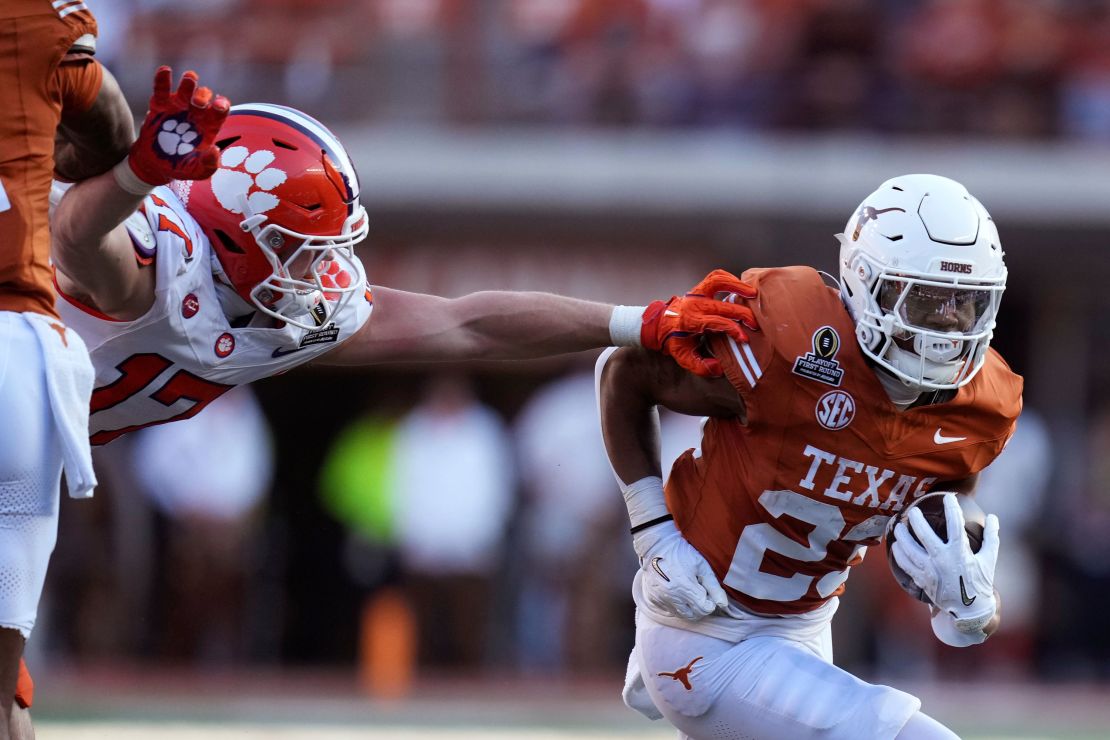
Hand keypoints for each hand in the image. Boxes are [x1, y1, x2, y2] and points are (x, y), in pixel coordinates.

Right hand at [126, 66, 229, 185]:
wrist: (155, 164)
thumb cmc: (181, 166)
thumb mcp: (196, 171)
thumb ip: (208, 164)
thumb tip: (215, 150)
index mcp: (209, 126)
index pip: (219, 111)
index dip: (221, 105)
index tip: (219, 106)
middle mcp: (196, 113)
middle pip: (204, 97)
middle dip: (203, 96)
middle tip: (198, 102)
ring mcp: (178, 107)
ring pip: (187, 89)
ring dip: (189, 83)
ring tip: (190, 78)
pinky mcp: (160, 105)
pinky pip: (161, 89)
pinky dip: (162, 79)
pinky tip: (165, 70)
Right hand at [633, 521, 727, 620]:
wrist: (657, 546)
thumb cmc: (683, 554)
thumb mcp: (702, 566)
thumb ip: (714, 587)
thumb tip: (723, 604)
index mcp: (685, 588)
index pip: (704, 609)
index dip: (710, 603)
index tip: (708, 592)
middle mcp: (672, 597)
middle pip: (693, 616)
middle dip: (700, 608)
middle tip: (700, 593)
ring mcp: (661, 599)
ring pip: (681, 615)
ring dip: (689, 608)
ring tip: (688, 592)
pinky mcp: (654, 599)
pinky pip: (670, 610)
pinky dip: (676, 605)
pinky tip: (677, 591)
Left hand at [642, 269, 757, 376]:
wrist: (661, 323)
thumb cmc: (675, 340)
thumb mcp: (683, 357)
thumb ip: (700, 366)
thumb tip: (718, 368)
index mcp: (690, 321)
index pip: (716, 322)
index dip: (732, 329)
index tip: (744, 338)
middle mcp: (694, 305)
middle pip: (722, 306)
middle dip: (742, 314)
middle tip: (755, 323)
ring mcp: (696, 293)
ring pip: (717, 281)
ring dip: (737, 286)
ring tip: (753, 294)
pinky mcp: (700, 287)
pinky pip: (715, 277)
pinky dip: (729, 278)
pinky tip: (741, 286)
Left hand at [892, 494, 999, 632]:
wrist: (970, 610)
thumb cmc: (980, 582)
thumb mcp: (989, 559)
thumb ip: (991, 537)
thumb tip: (993, 517)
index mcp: (960, 553)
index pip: (955, 524)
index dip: (951, 508)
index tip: (947, 497)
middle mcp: (942, 561)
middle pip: (924, 535)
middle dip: (916, 520)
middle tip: (912, 510)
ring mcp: (930, 571)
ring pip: (909, 550)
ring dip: (902, 536)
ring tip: (898, 526)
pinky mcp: (922, 580)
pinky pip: (905, 565)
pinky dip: (899, 554)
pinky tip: (896, 546)